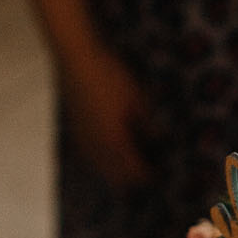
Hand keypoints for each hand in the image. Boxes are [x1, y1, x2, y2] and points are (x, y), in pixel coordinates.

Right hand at [58, 42, 149, 190]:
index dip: (149, 176)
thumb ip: (149, 124)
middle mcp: (96, 147)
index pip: (134, 172)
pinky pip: (91, 157)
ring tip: (133, 162)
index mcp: (114, 141)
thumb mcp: (138, 98)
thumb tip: (159, 140)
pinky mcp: (75, 131)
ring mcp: (83, 140)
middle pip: (117, 178)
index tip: (162, 174)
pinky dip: (103, 160)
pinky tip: (112, 151)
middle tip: (150, 171)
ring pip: (101, 169)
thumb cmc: (109, 76)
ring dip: (117, 172)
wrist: (76, 59)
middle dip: (133, 179)